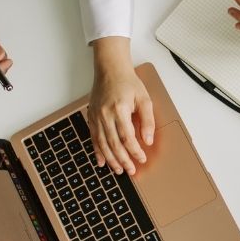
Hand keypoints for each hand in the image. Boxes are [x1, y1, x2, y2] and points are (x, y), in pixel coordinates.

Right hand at [89, 37, 154, 175]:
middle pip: (114, 144)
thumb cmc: (128, 82)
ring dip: (111, 160)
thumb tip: (148, 140)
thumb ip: (147, 120)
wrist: (110, 69)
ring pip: (103, 144)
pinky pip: (94, 138)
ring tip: (118, 170)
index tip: (142, 159)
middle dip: (123, 160)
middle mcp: (105, 115)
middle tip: (131, 171)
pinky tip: (101, 162)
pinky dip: (97, 151)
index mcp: (119, 110)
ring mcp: (96, 116)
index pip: (128, 137)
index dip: (135, 151)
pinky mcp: (91, 117)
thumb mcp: (144, 99)